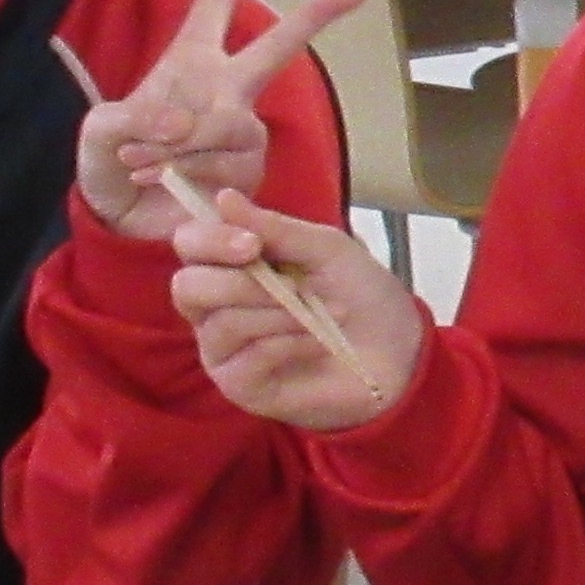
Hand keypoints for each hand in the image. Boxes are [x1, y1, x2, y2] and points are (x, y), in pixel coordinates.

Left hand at [78, 0, 363, 231]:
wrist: (123, 222)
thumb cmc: (112, 165)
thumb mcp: (100, 131)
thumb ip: (130, 118)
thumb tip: (181, 123)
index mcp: (189, 61)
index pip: (213, 2)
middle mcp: (224, 89)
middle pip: (275, 47)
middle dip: (313, 17)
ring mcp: (239, 131)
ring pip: (230, 124)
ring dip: (182, 145)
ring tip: (144, 164)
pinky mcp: (247, 170)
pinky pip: (226, 164)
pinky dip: (188, 174)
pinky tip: (166, 183)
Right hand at [163, 192, 426, 431]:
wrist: (397, 349)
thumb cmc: (359, 292)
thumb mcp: (326, 249)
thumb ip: (275, 228)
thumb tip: (223, 198)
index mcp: (230, 264)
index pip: (189, 245)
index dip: (210, 240)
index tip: (253, 244)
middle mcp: (215, 306)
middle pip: (187, 288)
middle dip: (239, 283)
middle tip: (291, 285)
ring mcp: (224, 348)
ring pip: (221, 324)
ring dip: (278, 314)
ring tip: (321, 313)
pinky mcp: (240, 385)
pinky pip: (245, 360)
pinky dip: (286, 344)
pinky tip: (316, 342)